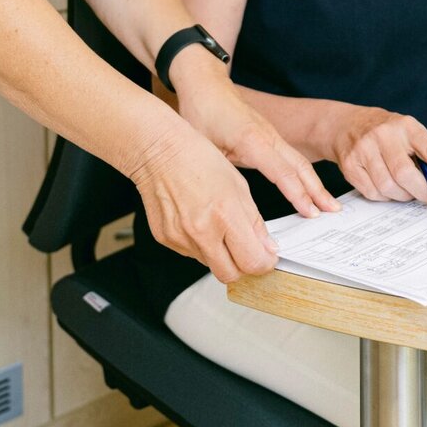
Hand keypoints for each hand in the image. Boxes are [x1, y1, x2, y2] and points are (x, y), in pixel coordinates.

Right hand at [126, 119, 281, 283]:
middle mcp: (201, 231)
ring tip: (219, 226)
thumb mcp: (239, 186)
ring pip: (210, 265)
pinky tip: (199, 221)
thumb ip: (255, 222)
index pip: (252, 262)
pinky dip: (201, 245)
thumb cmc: (199, 160)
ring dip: (221, 254)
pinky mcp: (166, 240)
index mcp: (224, 214)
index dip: (264, 263)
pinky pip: (191, 254)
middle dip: (243, 267)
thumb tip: (268, 249)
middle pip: (230, 275)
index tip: (267, 256)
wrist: (159, 151)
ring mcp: (181, 238)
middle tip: (248, 250)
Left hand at [172, 54, 339, 218]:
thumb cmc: (200, 112)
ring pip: (299, 160)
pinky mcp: (269, 134)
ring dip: (315, 183)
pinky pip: (291, 156)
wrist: (205, 83)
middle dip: (318, 190)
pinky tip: (308, 186)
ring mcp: (271, 134)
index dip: (298, 195)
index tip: (311, 213)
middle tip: (333, 211)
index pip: (282, 172)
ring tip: (329, 203)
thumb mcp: (203, 147)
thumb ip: (219, 174)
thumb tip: (228, 202)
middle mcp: (268, 136)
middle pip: (300, 166)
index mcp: (252, 140)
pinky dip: (304, 173)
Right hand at [326, 104, 426, 206]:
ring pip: (389, 187)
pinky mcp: (350, 165)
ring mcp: (364, 149)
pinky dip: (384, 197)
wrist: (346, 124)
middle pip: (407, 174)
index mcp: (407, 125)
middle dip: (423, 193)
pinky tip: (387, 188)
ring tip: (406, 190)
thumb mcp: (408, 133)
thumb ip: (426, 155)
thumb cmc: (385, 133)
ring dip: (403, 196)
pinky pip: (372, 192)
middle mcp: (384, 135)